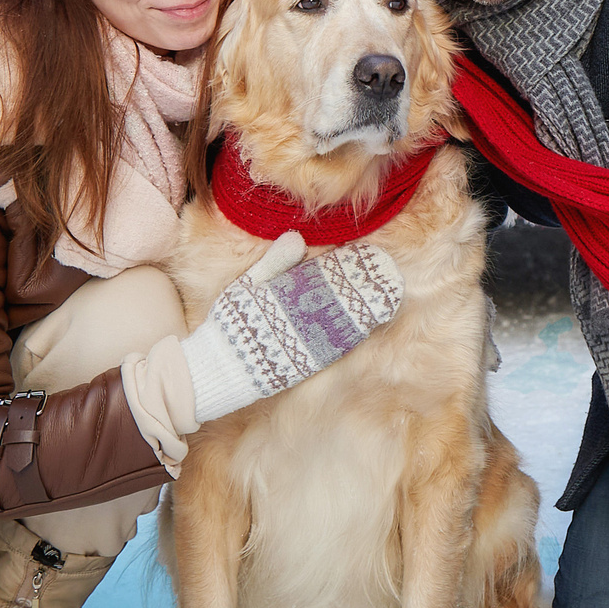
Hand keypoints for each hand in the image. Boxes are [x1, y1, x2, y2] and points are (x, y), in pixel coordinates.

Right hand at [177, 232, 406, 420]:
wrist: (219, 370)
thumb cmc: (230, 325)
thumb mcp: (246, 287)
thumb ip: (273, 264)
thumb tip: (297, 238)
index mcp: (282, 295)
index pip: (321, 276)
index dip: (345, 265)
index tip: (367, 253)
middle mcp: (297, 318)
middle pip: (338, 297)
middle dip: (363, 285)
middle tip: (388, 270)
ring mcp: (304, 342)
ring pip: (342, 320)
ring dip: (367, 306)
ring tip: (389, 293)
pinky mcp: (307, 363)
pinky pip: (336, 346)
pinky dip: (355, 334)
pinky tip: (371, 323)